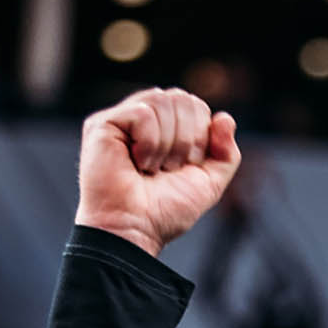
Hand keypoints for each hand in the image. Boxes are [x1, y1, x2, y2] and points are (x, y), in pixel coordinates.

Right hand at [75, 87, 241, 257]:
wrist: (135, 230)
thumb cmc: (165, 211)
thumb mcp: (209, 183)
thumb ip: (225, 153)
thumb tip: (224, 117)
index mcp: (165, 128)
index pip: (194, 104)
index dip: (201, 133)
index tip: (188, 165)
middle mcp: (142, 119)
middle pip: (181, 97)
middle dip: (187, 137)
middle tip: (171, 168)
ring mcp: (121, 120)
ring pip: (162, 100)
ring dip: (168, 143)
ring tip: (153, 169)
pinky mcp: (102, 124)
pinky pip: (143, 112)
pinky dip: (150, 143)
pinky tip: (137, 164)